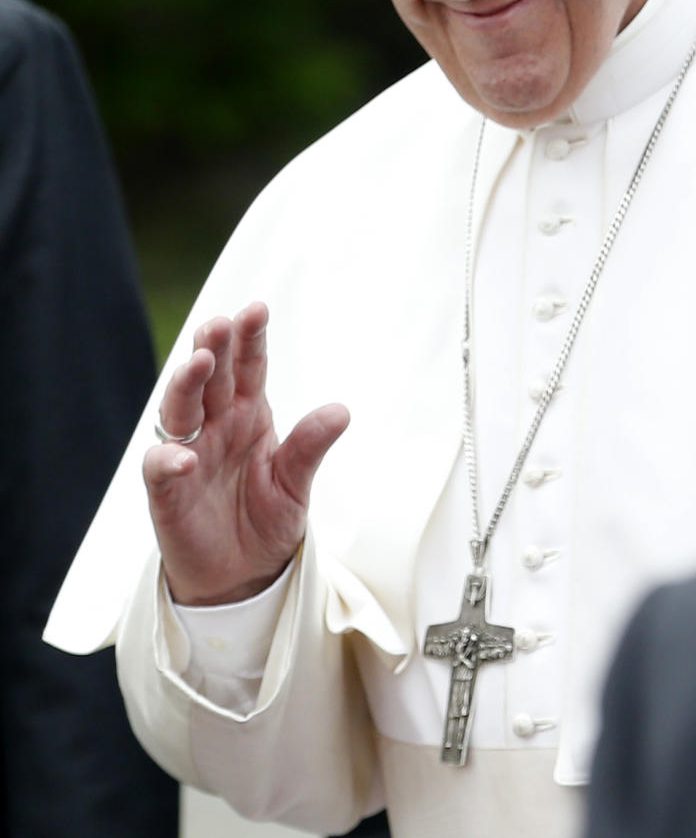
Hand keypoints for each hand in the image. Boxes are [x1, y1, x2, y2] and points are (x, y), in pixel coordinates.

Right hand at [143, 301, 348, 605]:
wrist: (243, 578)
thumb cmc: (267, 521)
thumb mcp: (296, 484)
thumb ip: (309, 447)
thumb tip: (341, 410)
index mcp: (248, 413)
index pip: (248, 366)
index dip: (250, 339)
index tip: (256, 310)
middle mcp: (215, 425)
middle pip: (209, 377)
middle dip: (212, 347)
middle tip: (219, 324)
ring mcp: (189, 454)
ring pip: (179, 409)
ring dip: (186, 384)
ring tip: (198, 363)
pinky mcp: (168, 494)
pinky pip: (161, 471)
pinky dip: (168, 461)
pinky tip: (184, 458)